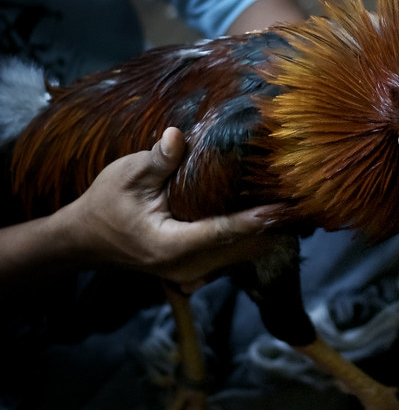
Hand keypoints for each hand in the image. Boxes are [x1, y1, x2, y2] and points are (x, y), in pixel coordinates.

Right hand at [57, 127, 281, 290]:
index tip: (284, 207)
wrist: (84, 240)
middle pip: (240, 247)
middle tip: (302, 201)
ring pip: (239, 255)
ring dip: (265, 233)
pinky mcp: (195, 270)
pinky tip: (269, 219)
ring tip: (294, 208)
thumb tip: (177, 135)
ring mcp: (192, 273)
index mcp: (172, 245)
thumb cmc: (105, 205)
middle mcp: (187, 266)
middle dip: (270, 225)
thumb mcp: (126, 177)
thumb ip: (157, 161)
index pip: (224, 232)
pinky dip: (250, 238)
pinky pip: (230, 256)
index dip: (256, 219)